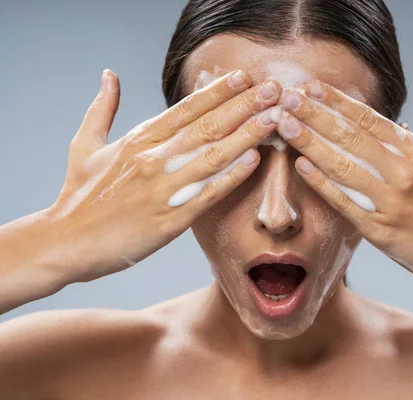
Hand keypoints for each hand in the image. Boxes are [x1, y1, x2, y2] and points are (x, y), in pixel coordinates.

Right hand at [46, 69, 280, 282]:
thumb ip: (102, 108)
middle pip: (207, 125)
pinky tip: (254, 161)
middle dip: (244, 106)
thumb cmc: (78, 195)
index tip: (244, 78)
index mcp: (137, 139)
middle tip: (273, 90)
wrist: (67, 242)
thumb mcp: (85, 144)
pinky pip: (208, 193)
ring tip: (275, 118)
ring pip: (213, 155)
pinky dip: (232, 176)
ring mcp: (163, 188)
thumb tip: (109, 76)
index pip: (186, 108)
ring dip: (247, 135)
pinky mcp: (170, 219)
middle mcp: (153, 158)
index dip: (218, 91)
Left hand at [275, 80, 412, 286]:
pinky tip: (301, 166)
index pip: (369, 119)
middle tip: (286, 99)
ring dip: (310, 143)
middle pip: (349, 136)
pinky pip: (344, 202)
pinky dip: (322, 183)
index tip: (311, 87)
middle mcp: (402, 172)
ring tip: (284, 125)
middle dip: (314, 115)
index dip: (337, 101)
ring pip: (342, 166)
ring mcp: (390, 201)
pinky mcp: (380, 230)